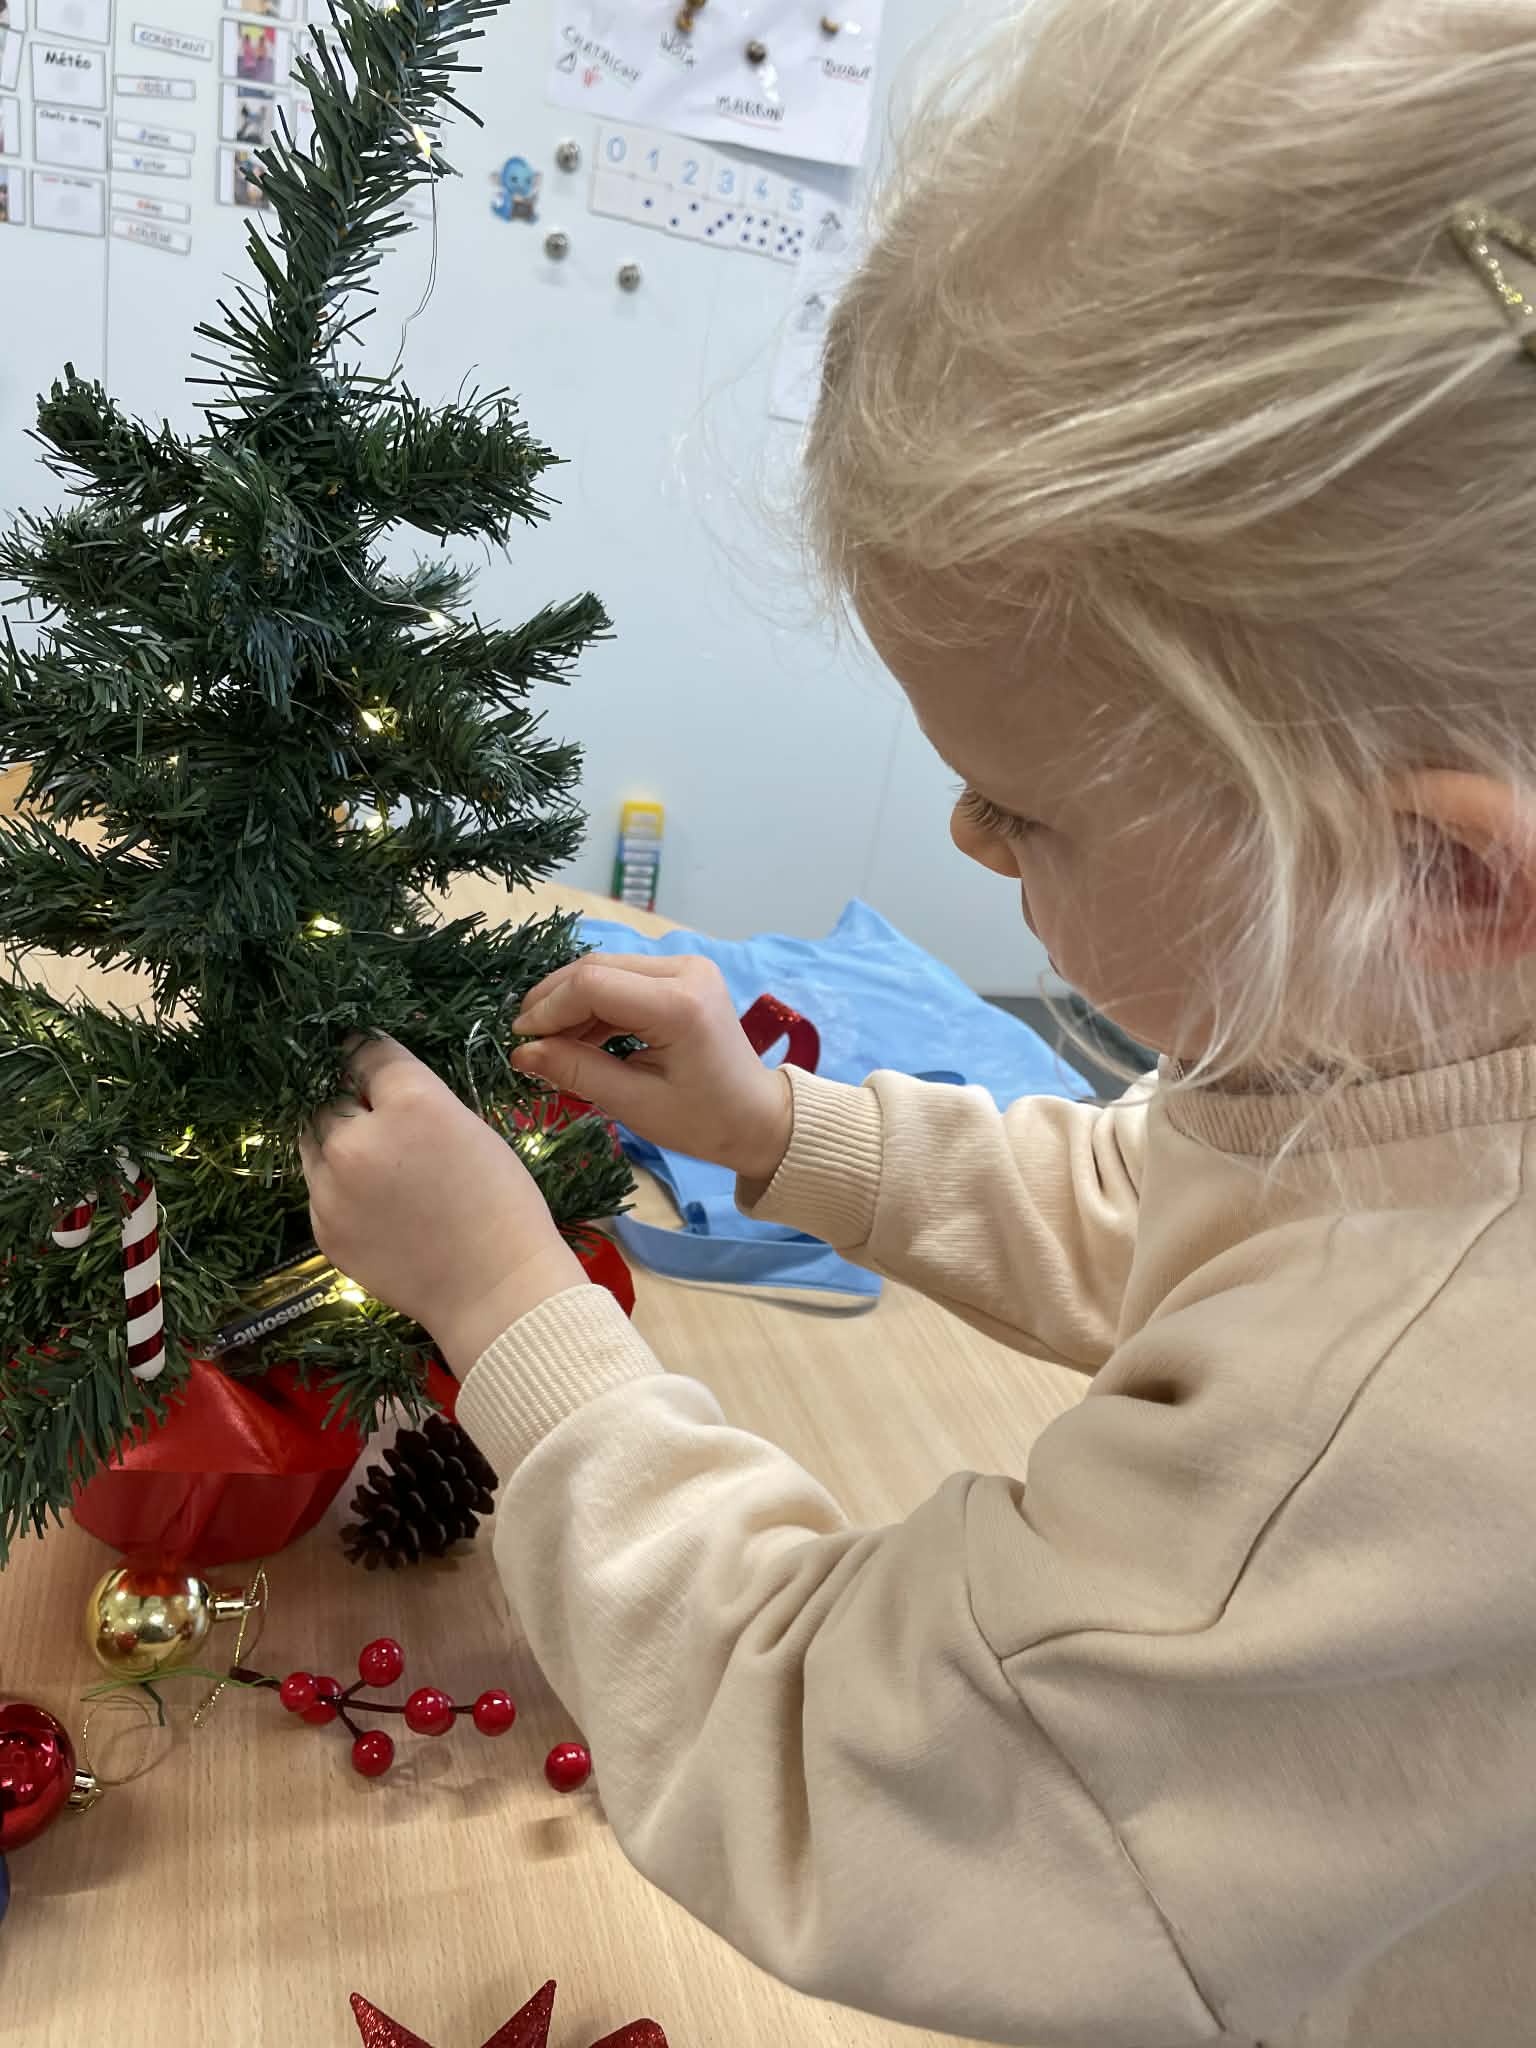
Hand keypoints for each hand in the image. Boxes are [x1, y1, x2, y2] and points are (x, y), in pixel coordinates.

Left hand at [300, 1035, 582, 1372]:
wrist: (494, 1288)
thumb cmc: (501, 1206)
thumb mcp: (471, 1128)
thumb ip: (418, 1101)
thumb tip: (378, 1089)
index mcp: (410, 1104)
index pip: (365, 1052)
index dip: (364, 1051)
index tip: (362, 1053)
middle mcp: (358, 1140)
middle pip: (327, 1099)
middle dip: (348, 1103)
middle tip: (376, 1118)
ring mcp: (332, 1189)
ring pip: (312, 1144)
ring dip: (335, 1142)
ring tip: (374, 1164)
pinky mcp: (323, 1229)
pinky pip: (318, 1190)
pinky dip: (338, 1188)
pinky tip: (376, 1204)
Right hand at [510, 955, 792, 1181]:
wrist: (758, 1118)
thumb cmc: (703, 1121)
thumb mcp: (634, 1104)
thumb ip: (577, 1072)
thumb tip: (521, 1052)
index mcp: (679, 1005)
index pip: (592, 985)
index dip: (547, 1009)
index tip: (519, 1041)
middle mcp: (685, 970)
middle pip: (595, 969)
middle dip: (552, 1002)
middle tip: (525, 1041)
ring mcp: (686, 967)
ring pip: (605, 969)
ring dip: (571, 1002)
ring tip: (548, 1044)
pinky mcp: (683, 974)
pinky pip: (624, 978)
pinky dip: (595, 1004)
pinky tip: (577, 1036)